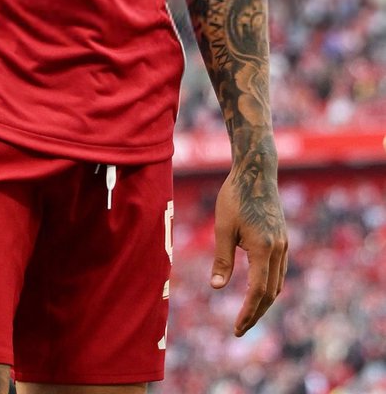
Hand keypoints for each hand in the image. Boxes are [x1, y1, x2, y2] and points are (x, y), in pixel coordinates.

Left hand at [211, 171, 287, 335]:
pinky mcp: (283, 238)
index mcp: (264, 248)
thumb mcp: (223, 226)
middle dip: (256, 312)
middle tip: (240, 329)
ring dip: (264, 301)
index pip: (258, 291)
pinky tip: (258, 290)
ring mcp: (284, 244)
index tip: (237, 329)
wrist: (256, 171)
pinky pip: (279, 270)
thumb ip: (222, 258)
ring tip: (248, 314)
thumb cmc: (234, 196)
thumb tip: (216, 288)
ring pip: (278, 283)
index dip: (248, 312)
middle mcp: (279, 249)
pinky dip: (269, 285)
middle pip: (271, 292)